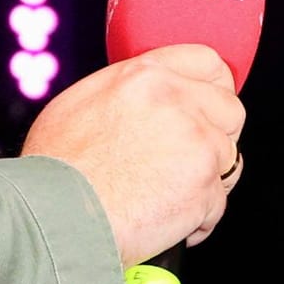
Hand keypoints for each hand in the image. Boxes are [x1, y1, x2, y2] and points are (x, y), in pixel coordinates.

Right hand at [21, 44, 245, 266]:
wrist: (53, 215)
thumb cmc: (54, 170)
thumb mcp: (81, 103)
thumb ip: (125, 94)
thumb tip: (143, 102)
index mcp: (146, 76)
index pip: (208, 62)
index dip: (215, 87)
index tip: (211, 106)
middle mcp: (177, 101)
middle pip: (230, 110)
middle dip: (216, 136)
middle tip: (191, 158)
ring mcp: (197, 143)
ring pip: (228, 159)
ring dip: (206, 180)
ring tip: (171, 197)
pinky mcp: (204, 185)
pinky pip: (218, 203)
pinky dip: (198, 219)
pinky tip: (167, 221)